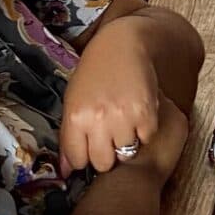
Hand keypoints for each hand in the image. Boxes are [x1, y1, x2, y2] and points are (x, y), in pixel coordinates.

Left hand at [60, 14, 168, 175]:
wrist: (124, 44)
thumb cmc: (95, 71)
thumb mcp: (73, 99)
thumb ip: (69, 135)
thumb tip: (67, 170)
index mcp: (76, 117)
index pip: (77, 160)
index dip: (83, 157)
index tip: (89, 149)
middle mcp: (99, 120)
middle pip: (103, 163)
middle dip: (106, 154)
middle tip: (108, 137)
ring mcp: (124, 117)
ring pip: (126, 154)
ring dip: (126, 142)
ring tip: (124, 122)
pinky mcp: (147, 113)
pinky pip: (146, 138)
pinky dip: (144, 131)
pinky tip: (138, 114)